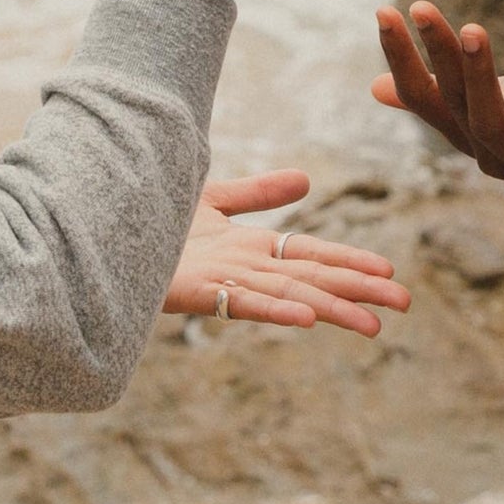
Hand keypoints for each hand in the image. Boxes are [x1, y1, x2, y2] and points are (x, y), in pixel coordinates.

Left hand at [163, 170, 409, 338]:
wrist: (99, 232)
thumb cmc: (149, 220)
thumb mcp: (210, 197)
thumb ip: (257, 193)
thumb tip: (306, 179)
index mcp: (248, 249)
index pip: (311, 255)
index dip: (349, 262)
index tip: (388, 272)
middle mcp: (241, 268)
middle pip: (310, 278)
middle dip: (357, 291)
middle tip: (404, 304)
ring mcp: (219, 282)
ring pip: (287, 296)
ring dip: (330, 309)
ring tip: (372, 324)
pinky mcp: (192, 291)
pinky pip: (240, 303)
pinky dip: (276, 311)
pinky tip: (306, 320)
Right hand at [373, 3, 503, 212]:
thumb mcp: (497, 99)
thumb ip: (448, 91)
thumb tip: (374, 86)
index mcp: (467, 132)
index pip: (421, 96)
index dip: (400, 57)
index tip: (385, 10)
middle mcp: (487, 153)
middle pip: (450, 103)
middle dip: (433, 54)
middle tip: (419, 6)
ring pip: (488, 122)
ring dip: (477, 76)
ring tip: (472, 29)